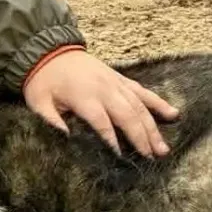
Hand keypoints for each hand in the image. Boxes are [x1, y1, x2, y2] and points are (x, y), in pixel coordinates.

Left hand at [23, 48, 179, 157]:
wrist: (50, 51)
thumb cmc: (43, 81)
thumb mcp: (38, 103)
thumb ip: (51, 122)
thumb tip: (65, 141)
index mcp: (85, 97)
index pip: (102, 123)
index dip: (112, 142)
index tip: (121, 160)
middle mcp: (105, 89)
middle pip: (128, 115)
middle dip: (141, 138)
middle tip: (153, 158)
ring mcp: (116, 83)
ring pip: (140, 105)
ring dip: (153, 127)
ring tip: (163, 148)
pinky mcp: (121, 79)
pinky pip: (143, 92)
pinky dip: (158, 103)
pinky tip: (173, 114)